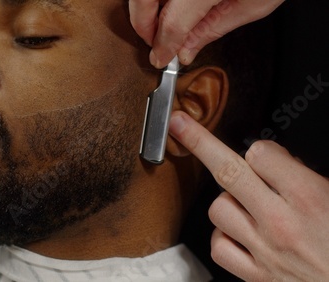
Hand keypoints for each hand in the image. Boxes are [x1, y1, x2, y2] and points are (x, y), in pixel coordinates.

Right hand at [129, 0, 283, 67]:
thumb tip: (184, 51)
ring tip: (158, 21)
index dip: (162, 46)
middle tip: (155, 41)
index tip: (160, 58)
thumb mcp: (253, 5)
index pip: (172, 23)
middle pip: (143, 1)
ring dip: (144, 8)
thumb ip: (213, 29)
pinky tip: (166, 3)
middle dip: (142, 25)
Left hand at [168, 110, 328, 280]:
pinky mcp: (256, 275)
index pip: (261, 154)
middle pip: (227, 172)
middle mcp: (280, 223)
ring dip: (226, 200)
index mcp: (309, 198)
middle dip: (199, 142)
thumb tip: (282, 163)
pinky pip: (219, 248)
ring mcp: (264, 250)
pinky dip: (223, 236)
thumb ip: (309, 178)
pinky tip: (237, 232)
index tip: (263, 153)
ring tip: (247, 204)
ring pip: (218, 209)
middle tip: (180, 125)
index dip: (260, 149)